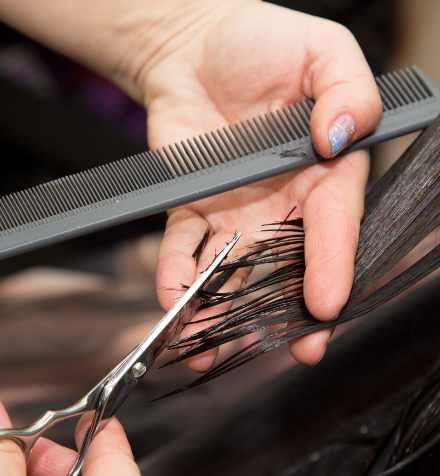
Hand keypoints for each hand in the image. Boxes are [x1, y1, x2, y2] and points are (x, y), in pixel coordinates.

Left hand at [0, 0, 381, 369]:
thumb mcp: (322, 50)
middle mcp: (283, 203)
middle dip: (293, 312)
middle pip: (291, 266)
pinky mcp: (192, 208)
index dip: (333, 266)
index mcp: (323, 173)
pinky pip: (183, 249)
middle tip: (299, 350)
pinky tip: (174, 301)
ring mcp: (236, 211)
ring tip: (212, 349)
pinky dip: (176, 275)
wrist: (195, 45)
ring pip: (234, 272)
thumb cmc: (264, 42)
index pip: (334, 226)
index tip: (327, 305)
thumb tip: (339, 136)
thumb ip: (346, 89)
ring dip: (223, 312)